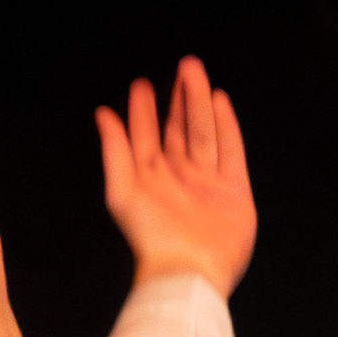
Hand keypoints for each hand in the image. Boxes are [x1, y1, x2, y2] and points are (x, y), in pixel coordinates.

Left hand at [94, 58, 255, 299]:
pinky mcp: (234, 191)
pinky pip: (231, 150)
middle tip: (182, 66)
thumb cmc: (151, 236)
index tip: (141, 85)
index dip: (143, 110)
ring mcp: (208, 183)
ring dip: (200, 103)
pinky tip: (221, 102)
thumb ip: (115, 151)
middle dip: (179, 98)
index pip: (146, 136)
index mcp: (151, 178)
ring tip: (197, 74)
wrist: (188, 270)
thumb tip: (104, 115)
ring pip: (204, 133)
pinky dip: (227, 126)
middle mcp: (180, 177)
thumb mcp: (122, 191)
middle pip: (180, 129)